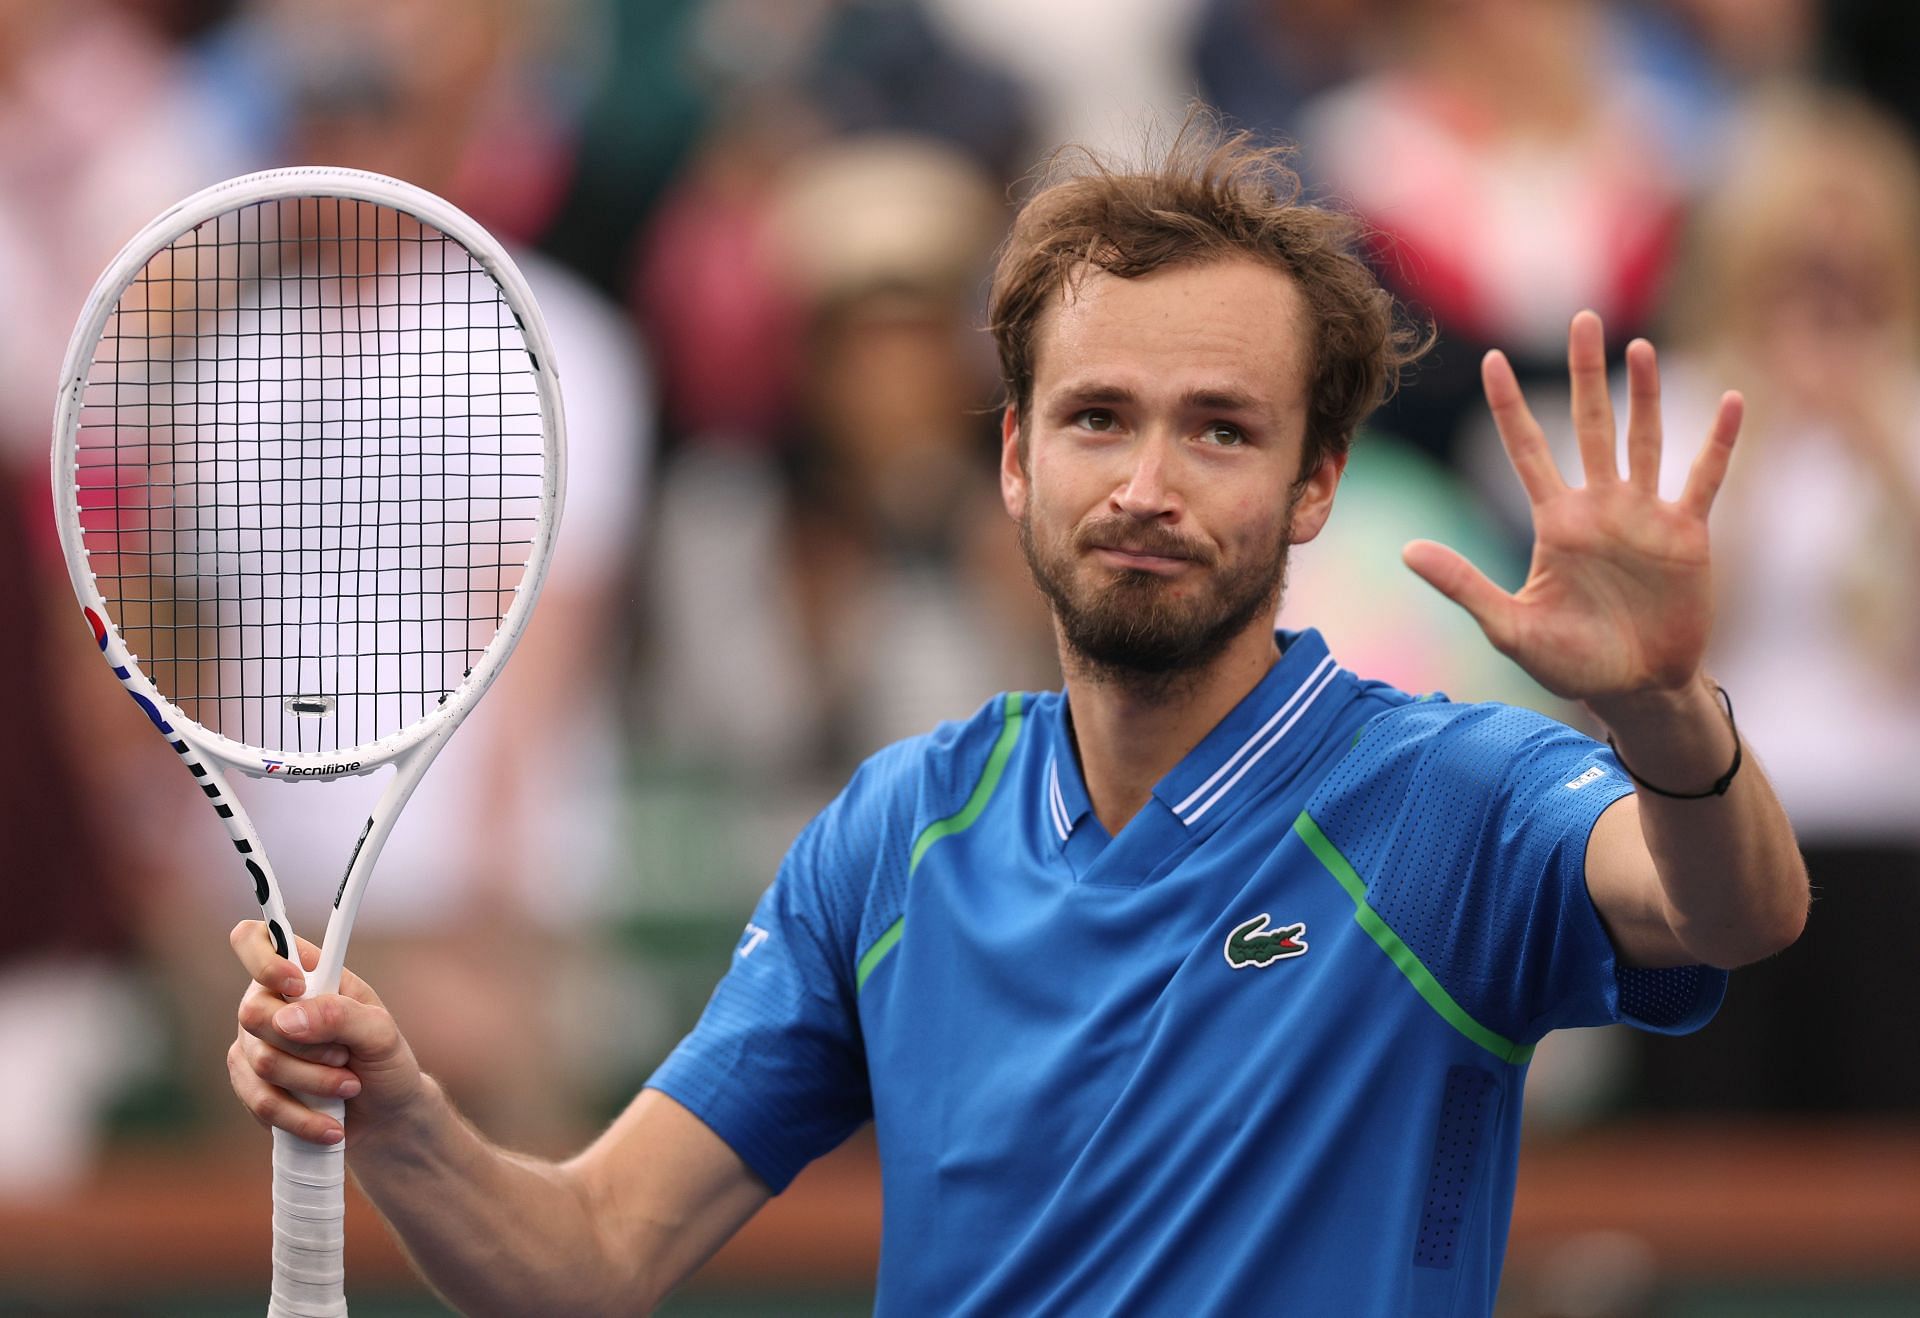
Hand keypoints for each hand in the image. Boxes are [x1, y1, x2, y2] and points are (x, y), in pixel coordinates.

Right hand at [228, 920, 423, 1147]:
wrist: (385, 1117)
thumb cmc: (385, 1062)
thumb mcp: (380, 1033)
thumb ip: (340, 1015)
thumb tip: (286, 1019)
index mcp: (307, 973)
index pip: (256, 940)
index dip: (264, 959)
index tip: (296, 985)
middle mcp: (273, 1004)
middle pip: (253, 1012)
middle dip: (307, 1044)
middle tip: (346, 1055)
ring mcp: (256, 1045)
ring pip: (260, 1062)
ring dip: (314, 1081)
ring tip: (349, 1086)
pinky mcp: (252, 1086)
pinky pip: (260, 1101)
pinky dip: (300, 1117)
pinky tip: (330, 1126)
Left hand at [1402, 311, 1741, 701]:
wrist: (1633, 690)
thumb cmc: (1569, 662)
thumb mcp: (1509, 626)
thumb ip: (1462, 585)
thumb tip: (1405, 551)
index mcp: (1555, 521)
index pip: (1526, 449)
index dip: (1509, 406)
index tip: (1491, 359)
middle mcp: (1599, 507)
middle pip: (1589, 425)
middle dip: (1585, 374)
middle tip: (1581, 318)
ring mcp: (1645, 516)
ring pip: (1644, 440)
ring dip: (1644, 395)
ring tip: (1639, 347)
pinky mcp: (1687, 534)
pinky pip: (1704, 479)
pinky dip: (1717, 443)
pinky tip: (1729, 402)